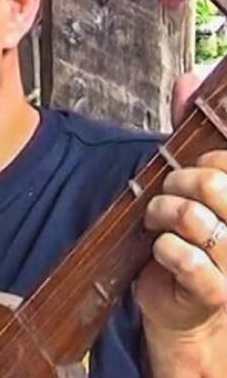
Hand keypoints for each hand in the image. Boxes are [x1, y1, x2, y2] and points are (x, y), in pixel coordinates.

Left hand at [139, 73, 226, 336]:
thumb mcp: (188, 180)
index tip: (190, 172)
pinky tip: (160, 249)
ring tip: (156, 222)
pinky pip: (185, 258)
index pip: (226, 162)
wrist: (180, 301)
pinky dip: (162, 248)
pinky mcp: (216, 292)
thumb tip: (190, 77)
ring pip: (194, 218)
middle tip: (164, 195)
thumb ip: (189, 130)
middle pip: (212, 184)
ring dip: (161, 214)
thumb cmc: (187, 234)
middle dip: (175, 183)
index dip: (202, 162)